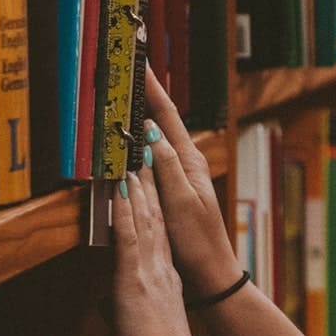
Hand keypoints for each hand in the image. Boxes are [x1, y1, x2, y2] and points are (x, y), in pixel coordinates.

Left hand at [111, 171, 203, 335]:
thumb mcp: (142, 329)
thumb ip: (125, 312)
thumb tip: (108, 308)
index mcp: (167, 282)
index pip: (159, 237)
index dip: (155, 208)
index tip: (149, 185)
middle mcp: (162, 270)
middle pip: (156, 219)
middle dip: (150, 187)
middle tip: (146, 157)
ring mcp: (150, 271)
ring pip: (145, 219)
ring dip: (140, 188)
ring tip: (136, 160)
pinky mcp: (135, 278)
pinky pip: (130, 235)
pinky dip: (127, 209)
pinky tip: (123, 188)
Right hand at [141, 65, 242, 298]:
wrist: (211, 272)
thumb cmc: (198, 242)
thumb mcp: (180, 202)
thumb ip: (166, 168)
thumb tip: (151, 133)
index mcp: (190, 161)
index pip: (167, 116)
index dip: (152, 88)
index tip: (139, 62)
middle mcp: (187, 162)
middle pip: (162, 120)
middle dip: (145, 92)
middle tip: (127, 67)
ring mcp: (180, 174)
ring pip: (156, 135)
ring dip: (142, 113)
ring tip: (124, 90)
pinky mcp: (172, 187)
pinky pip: (152, 155)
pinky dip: (140, 140)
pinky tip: (129, 136)